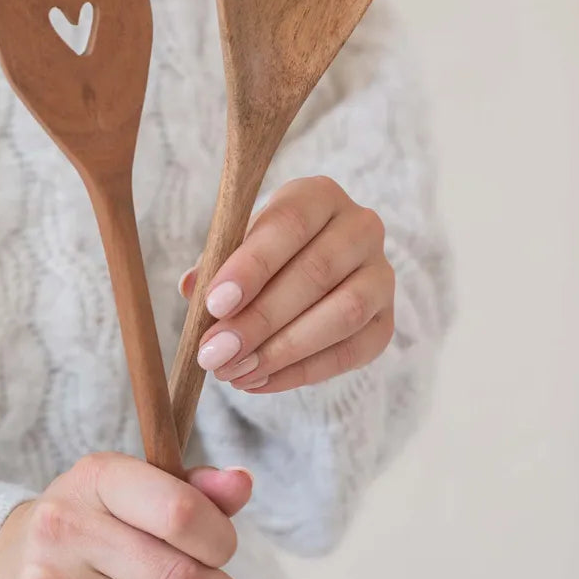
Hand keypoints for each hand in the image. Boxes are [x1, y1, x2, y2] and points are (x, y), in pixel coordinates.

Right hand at [0, 454, 254, 578]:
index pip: (180, 511)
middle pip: (178, 578)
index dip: (221, 540)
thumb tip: (242, 483)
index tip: (225, 554)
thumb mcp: (137, 492)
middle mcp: (64, 525)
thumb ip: (195, 490)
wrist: (4, 570)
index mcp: (97, 476)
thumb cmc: (95, 525)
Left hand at [180, 176, 394, 393]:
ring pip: (342, 313)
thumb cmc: (267, 257)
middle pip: (317, 272)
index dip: (252, 265)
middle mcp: (360, 228)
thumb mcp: (236, 248)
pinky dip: (301, 372)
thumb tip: (192, 286)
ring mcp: (381, 276)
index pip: (290, 223)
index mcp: (319, 196)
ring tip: (236, 372)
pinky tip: (260, 381)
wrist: (314, 278)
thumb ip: (216, 264)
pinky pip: (350, 352)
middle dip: (259, 319)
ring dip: (283, 350)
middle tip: (216, 353)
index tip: (214, 304)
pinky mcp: (385, 322)